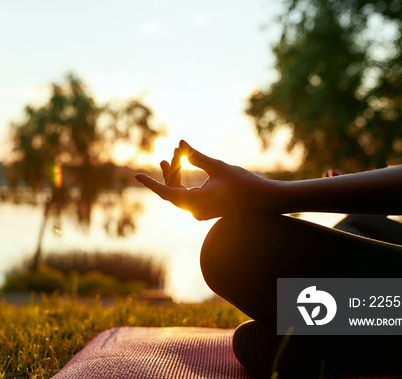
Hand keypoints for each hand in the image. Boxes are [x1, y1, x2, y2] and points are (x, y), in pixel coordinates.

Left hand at [135, 141, 282, 219]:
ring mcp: (200, 212)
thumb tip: (179, 143)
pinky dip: (183, 181)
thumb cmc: (243, 183)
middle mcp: (195, 211)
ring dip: (175, 175)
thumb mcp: (218, 167)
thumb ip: (196, 156)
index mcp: (196, 203)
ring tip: (172, 156)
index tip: (136, 176)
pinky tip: (181, 167)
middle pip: (173, 190)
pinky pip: (187, 195)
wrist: (265, 200)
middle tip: (173, 152)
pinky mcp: (205, 209)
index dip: (151, 183)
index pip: (167, 192)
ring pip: (179, 192)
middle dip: (170, 170)